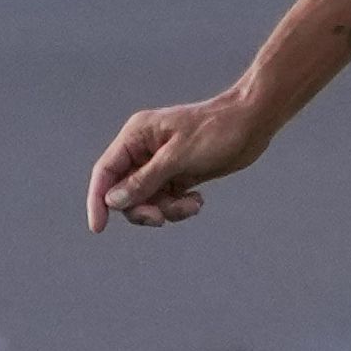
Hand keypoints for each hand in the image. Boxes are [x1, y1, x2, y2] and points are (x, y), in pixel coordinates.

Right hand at [87, 91, 273, 230]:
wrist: (252, 123)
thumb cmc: (217, 131)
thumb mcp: (179, 156)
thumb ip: (145, 179)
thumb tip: (113, 200)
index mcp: (136, 137)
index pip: (106, 172)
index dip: (98, 200)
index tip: (98, 227)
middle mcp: (144, 151)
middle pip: (125, 192)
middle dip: (141, 209)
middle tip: (161, 218)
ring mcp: (161, 164)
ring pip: (147, 200)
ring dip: (166, 210)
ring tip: (193, 204)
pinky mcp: (179, 175)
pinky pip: (167, 200)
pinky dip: (179, 206)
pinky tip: (198, 200)